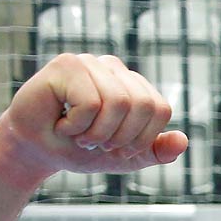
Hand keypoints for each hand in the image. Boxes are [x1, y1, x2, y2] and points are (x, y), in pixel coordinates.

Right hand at [0, 54, 186, 187]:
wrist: (37, 150)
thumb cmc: (80, 149)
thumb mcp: (126, 157)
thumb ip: (156, 151)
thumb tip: (183, 140)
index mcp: (134, 85)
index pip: (160, 109)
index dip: (142, 137)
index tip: (117, 147)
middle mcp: (115, 68)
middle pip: (143, 105)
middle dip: (121, 136)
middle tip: (96, 142)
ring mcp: (91, 63)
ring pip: (119, 103)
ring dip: (97, 132)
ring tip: (79, 134)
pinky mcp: (66, 64)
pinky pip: (91, 103)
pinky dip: (77, 125)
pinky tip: (62, 123)